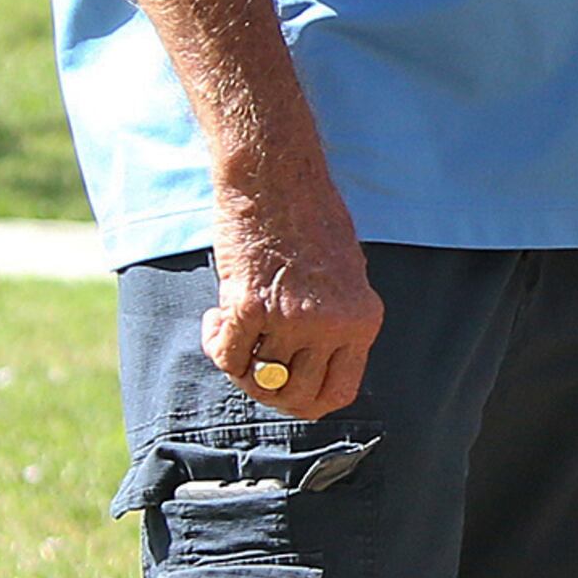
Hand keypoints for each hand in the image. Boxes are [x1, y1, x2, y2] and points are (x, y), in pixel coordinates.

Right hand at [204, 162, 383, 420]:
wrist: (276, 176)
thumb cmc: (308, 217)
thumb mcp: (346, 275)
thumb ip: (336, 321)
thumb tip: (306, 369)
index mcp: (363, 320)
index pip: (338, 393)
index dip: (305, 401)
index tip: (284, 387)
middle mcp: (333, 325)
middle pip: (296, 396)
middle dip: (268, 388)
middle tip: (250, 362)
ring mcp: (293, 318)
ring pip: (258, 378)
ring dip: (237, 363)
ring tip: (230, 330)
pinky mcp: (250, 305)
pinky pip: (227, 356)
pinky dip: (215, 345)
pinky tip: (215, 318)